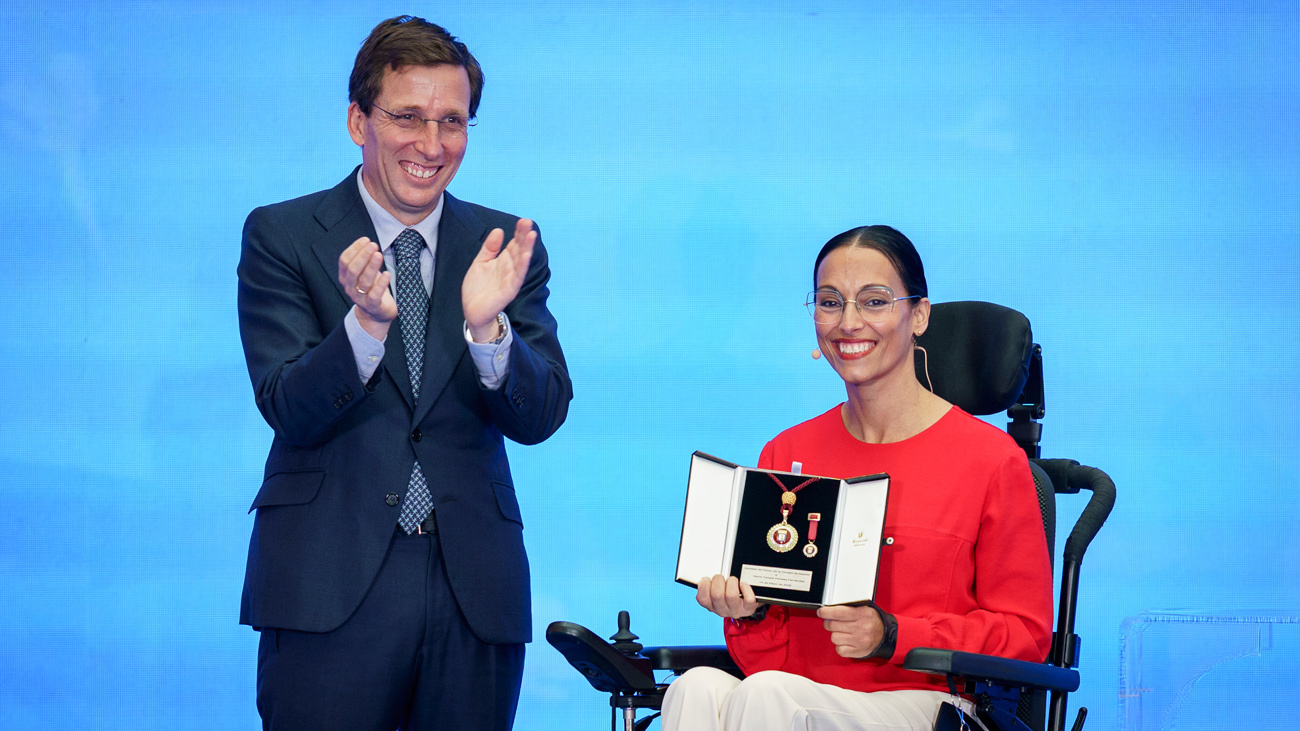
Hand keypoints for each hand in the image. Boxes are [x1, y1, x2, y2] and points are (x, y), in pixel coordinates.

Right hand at [338, 237, 395, 338]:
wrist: (377, 313)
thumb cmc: (372, 288)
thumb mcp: (364, 273)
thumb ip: (363, 260)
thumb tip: (367, 242)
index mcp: (345, 277)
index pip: (344, 261)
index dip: (354, 249)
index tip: (366, 240)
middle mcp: (349, 287)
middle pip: (352, 270)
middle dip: (363, 256)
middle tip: (373, 245)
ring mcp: (359, 298)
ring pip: (363, 281)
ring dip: (371, 266)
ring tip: (379, 255)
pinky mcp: (372, 306)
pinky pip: (374, 295)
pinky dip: (381, 284)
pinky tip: (387, 274)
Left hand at [462, 218, 536, 340]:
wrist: (473, 310)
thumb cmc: (477, 288)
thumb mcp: (480, 263)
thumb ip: (489, 248)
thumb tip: (498, 230)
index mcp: (503, 260)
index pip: (514, 243)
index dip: (518, 232)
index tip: (522, 220)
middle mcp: (510, 268)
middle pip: (519, 249)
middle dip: (524, 236)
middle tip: (528, 222)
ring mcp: (511, 279)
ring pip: (521, 261)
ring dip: (527, 248)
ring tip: (532, 235)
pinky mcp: (509, 290)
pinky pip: (518, 276)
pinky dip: (522, 265)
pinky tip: (526, 255)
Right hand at [696, 575, 761, 619]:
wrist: (745, 605)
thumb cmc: (729, 596)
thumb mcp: (715, 591)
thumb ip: (709, 584)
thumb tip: (705, 577)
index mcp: (712, 606)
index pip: (702, 599)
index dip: (704, 585)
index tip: (708, 579)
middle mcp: (722, 610)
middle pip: (717, 595)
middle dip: (718, 580)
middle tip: (722, 578)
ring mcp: (736, 610)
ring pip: (731, 595)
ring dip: (732, 582)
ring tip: (733, 581)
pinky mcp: (748, 609)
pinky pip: (748, 599)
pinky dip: (746, 589)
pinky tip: (743, 584)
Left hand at [817, 604, 884, 657]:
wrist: (887, 636)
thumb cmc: (873, 620)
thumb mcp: (865, 608)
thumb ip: (849, 607)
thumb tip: (830, 608)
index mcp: (862, 614)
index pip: (839, 612)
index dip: (826, 612)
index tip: (821, 612)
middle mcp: (861, 628)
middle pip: (833, 625)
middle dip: (829, 623)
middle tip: (832, 622)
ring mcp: (860, 641)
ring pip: (834, 637)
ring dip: (835, 634)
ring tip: (843, 632)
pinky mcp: (858, 652)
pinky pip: (839, 650)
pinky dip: (840, 646)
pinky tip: (846, 641)